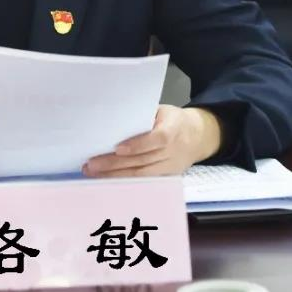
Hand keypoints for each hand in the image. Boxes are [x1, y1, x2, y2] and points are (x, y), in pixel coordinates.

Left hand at [82, 105, 222, 177]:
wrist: (199, 136)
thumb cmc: (174, 120)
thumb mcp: (163, 110)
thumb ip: (144, 116)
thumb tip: (115, 118)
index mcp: (174, 128)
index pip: (157, 139)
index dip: (138, 145)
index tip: (117, 148)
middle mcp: (174, 150)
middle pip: (143, 160)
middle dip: (115, 164)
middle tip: (91, 164)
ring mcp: (171, 166)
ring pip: (142, 174)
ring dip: (115, 175)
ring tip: (94, 173)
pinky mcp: (167, 176)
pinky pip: (145, 181)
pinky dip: (126, 181)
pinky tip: (109, 180)